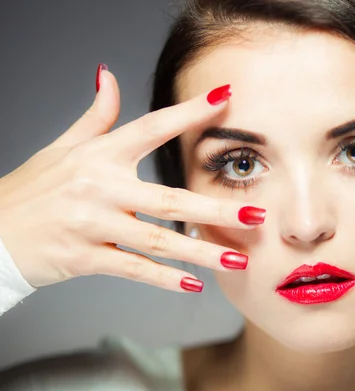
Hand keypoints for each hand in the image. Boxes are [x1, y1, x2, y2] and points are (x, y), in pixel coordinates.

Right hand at [0, 66, 263, 292]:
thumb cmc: (32, 189)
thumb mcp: (62, 147)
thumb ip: (95, 116)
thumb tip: (109, 76)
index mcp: (98, 154)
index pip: (151, 126)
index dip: (189, 113)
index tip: (225, 99)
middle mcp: (98, 186)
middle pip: (168, 197)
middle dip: (216, 208)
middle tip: (256, 214)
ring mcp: (91, 223)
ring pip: (158, 239)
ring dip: (201, 251)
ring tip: (238, 259)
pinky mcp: (84, 256)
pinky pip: (133, 268)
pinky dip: (164, 278)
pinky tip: (194, 283)